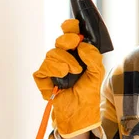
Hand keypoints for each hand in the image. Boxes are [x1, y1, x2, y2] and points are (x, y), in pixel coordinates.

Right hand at [33, 19, 104, 137]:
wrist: (80, 112)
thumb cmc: (88, 92)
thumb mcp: (97, 73)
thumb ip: (93, 57)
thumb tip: (82, 44)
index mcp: (77, 53)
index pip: (71, 34)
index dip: (70, 27)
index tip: (74, 26)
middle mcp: (64, 58)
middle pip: (60, 41)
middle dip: (67, 42)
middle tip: (76, 47)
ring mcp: (52, 68)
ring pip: (51, 54)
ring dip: (64, 62)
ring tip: (73, 73)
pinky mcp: (44, 79)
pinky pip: (42, 69)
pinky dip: (51, 72)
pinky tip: (60, 78)